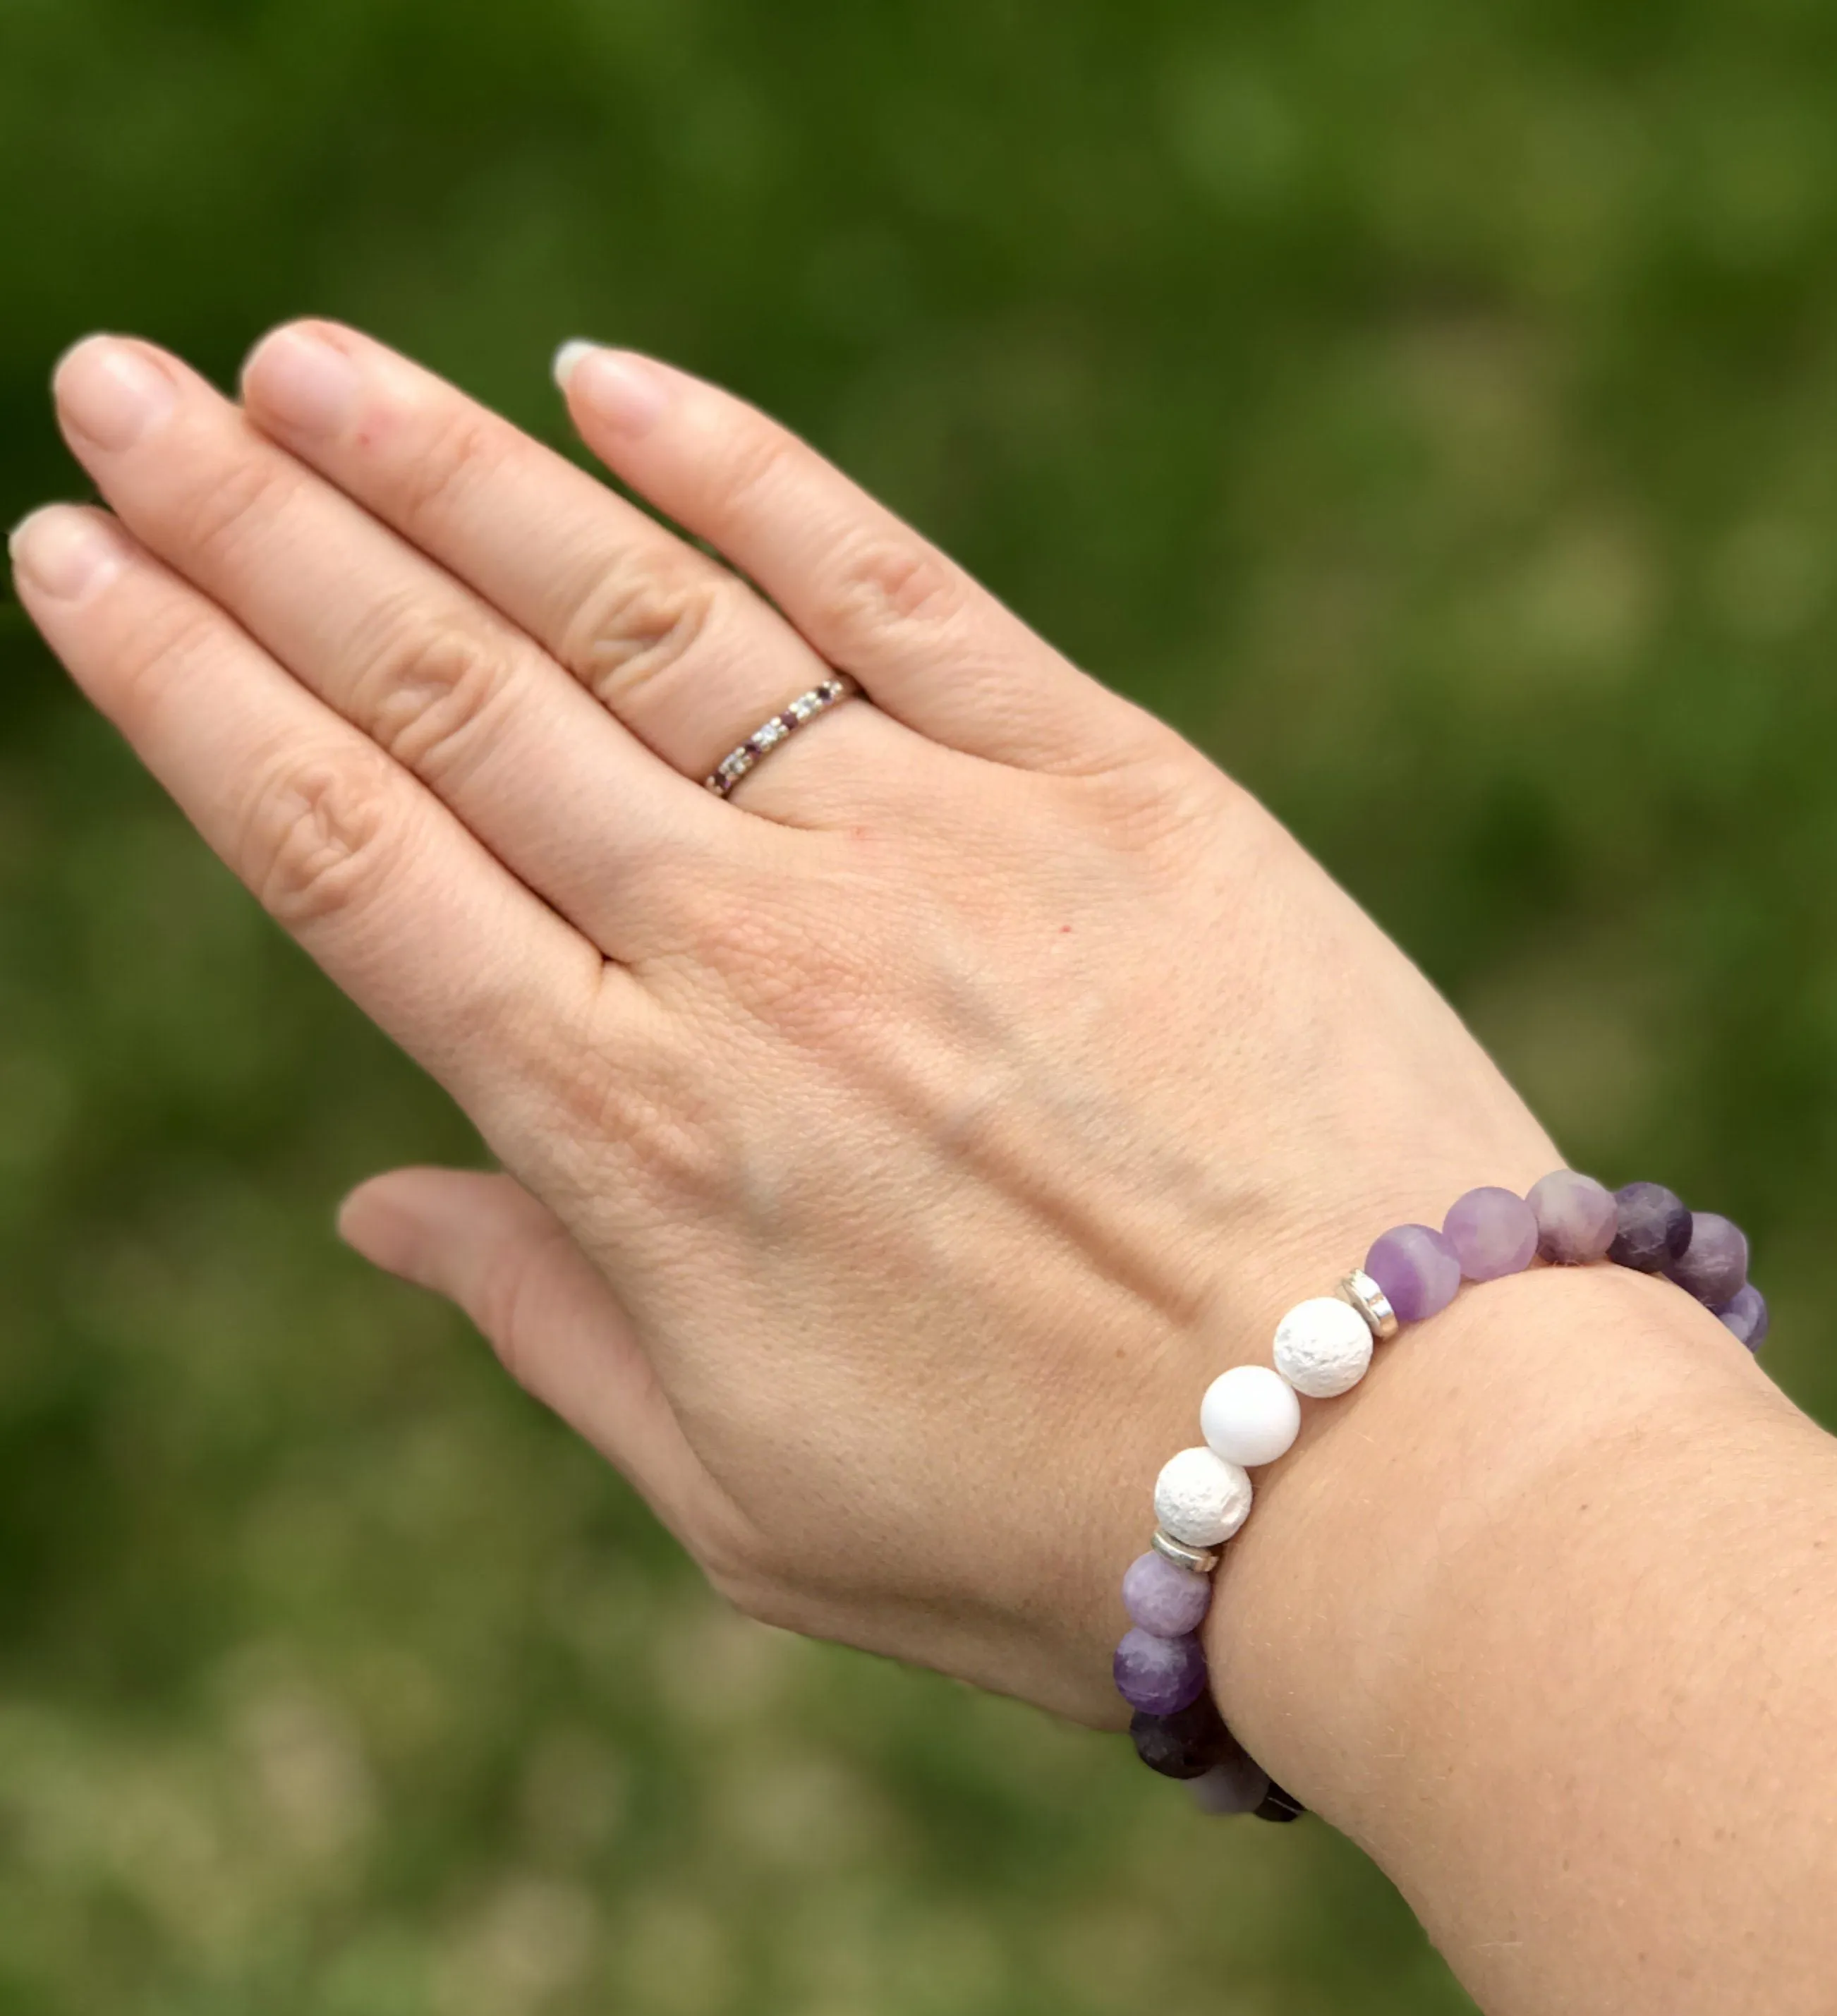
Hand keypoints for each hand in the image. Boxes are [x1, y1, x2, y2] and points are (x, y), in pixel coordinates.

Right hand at [11, 324, 1558, 1726]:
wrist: (1397, 1468)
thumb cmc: (1064, 1525)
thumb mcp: (750, 1497)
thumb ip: (551, 1325)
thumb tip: (383, 1202)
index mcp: (635, 1144)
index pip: (347, 862)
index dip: (186, 694)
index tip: (74, 560)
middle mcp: (753, 960)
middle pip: (449, 700)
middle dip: (256, 528)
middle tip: (118, 381)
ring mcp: (936, 851)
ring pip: (636, 616)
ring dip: (447, 469)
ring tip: (302, 362)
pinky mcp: (1116, 788)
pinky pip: (894, 586)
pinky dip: (744, 471)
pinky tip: (607, 379)